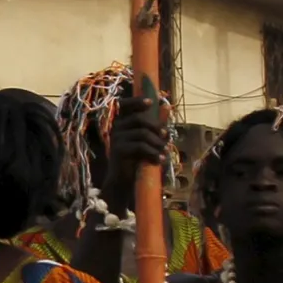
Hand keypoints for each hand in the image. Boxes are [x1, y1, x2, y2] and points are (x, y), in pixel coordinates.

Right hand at [103, 88, 168, 209]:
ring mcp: (116, 138)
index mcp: (121, 122)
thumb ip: (155, 124)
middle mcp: (116, 128)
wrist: (123, 180)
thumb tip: (167, 106)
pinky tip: (159, 160)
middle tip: (166, 136)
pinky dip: (153, 153)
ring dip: (157, 143)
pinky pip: (140, 147)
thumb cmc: (136, 158)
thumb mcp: (147, 139)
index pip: (125, 105)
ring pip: (142, 134)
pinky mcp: (119, 150)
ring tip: (165, 152)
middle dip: (156, 127)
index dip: (137, 101)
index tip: (151, 102)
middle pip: (139, 119)